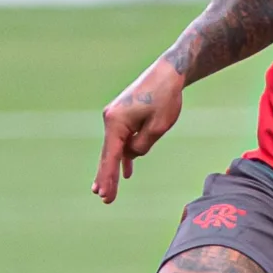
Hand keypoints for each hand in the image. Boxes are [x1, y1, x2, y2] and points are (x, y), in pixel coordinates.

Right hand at [94, 60, 183, 202]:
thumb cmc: (164, 98)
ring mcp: (115, 117)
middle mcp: (111, 119)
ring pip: (115, 148)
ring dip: (113, 168)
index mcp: (116, 122)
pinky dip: (124, 155)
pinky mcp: (123, 116)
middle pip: (109, 154)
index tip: (104, 194)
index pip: (112, 156)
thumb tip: (131, 155)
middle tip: (104, 198)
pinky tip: (125, 172)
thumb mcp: (157, 128)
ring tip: (106, 190)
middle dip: (107, 177)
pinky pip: (122, 141)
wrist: (168, 73)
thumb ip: (142, 146)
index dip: (108, 177)